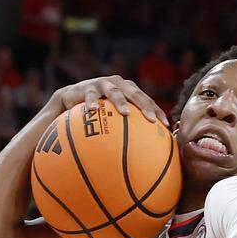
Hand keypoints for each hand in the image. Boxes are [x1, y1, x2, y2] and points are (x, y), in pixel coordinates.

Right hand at [48, 76, 168, 125]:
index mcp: (129, 90)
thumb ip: (126, 128)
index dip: (157, 111)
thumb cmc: (97, 112)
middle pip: (135, 93)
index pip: (147, 100)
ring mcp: (103, 84)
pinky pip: (90, 95)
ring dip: (121, 101)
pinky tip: (93, 110)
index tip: (165, 125)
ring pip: (114, 92)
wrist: (71, 99)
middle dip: (144, 105)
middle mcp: (119, 84)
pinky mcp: (87, 87)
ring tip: (126, 113)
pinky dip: (91, 102)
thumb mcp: (112, 118)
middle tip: (151, 120)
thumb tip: (143, 153)